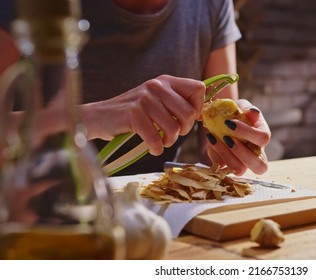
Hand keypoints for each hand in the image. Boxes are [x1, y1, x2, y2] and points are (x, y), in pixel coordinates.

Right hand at [83, 75, 204, 154]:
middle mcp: (157, 86)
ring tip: (160, 141)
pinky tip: (152, 148)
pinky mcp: (134, 113)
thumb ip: (176, 103)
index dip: (198, 107)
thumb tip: (200, 115)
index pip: (198, 88)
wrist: (98, 117)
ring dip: (169, 141)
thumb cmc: (132, 114)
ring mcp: (145, 99)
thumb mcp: (156, 101)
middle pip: (189, 113)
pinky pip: (156, 138)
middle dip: (184, 130)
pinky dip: (156, 148)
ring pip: (174, 129)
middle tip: (171, 134)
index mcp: (165, 81)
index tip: (187, 119)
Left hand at [206, 99, 269, 175]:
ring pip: (240, 170)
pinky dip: (214, 154)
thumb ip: (248, 109)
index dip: (247, 132)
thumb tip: (252, 113)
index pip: (263, 138)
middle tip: (226, 138)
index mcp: (262, 136)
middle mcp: (256, 154)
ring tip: (213, 138)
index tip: (229, 122)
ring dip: (225, 154)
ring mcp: (243, 163)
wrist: (222, 120)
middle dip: (241, 152)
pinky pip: (222, 167)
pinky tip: (211, 141)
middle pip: (260, 166)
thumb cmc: (236, 113)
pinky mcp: (228, 166)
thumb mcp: (242, 106)